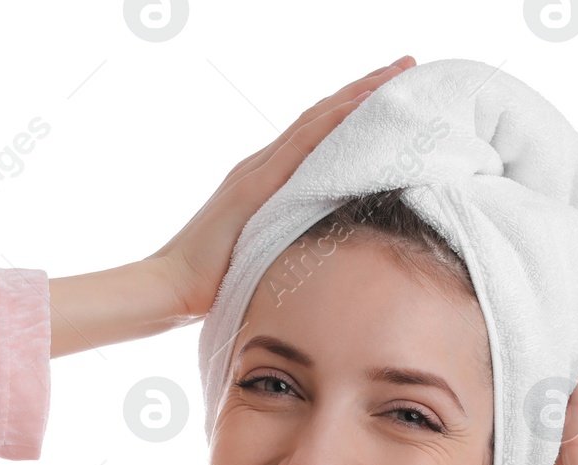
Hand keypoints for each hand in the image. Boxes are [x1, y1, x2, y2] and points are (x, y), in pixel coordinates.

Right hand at [150, 56, 416, 319]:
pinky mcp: (255, 187)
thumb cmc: (213, 281)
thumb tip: (323, 251)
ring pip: (317, 121)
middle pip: (322, 115)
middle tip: (406, 65)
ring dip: (359, 94)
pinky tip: (362, 106)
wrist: (171, 286)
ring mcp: (258, 171)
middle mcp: (263, 165)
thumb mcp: (262, 253)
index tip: (390, 91)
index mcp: (265, 179)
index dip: (352, 109)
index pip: (317, 133)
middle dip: (366, 88)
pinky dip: (334, 123)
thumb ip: (288, 240)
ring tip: (397, 73)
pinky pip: (302, 146)